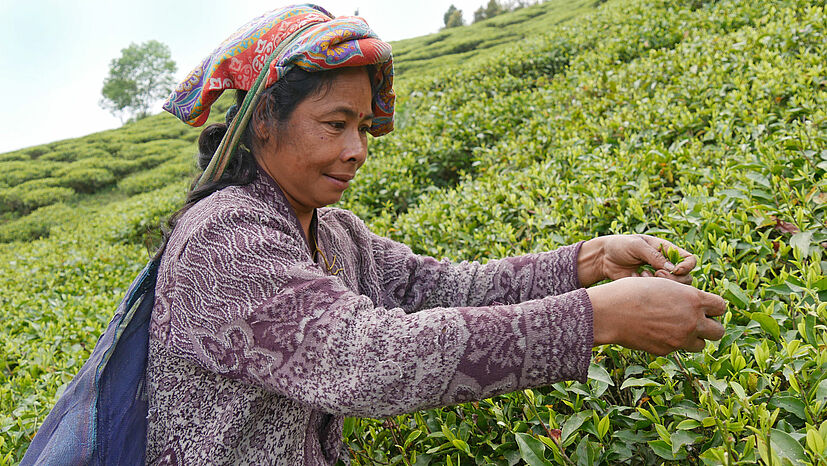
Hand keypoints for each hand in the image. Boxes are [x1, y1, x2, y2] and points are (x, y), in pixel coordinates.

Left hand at [578, 235, 696, 286]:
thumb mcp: (637, 246)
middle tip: (656, 273)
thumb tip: (672, 270)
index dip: (687, 266)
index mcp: (667, 250)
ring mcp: (658, 278)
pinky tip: (635, 278)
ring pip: (674, 289)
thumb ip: (654, 256)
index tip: (675, 270)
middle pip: (686, 278)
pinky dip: (648, 287)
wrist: (602, 258)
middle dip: (673, 279)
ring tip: (644, 274)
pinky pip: (657, 293)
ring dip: (661, 284)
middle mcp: (666, 265)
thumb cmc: (620, 246)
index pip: (690, 260)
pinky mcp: (648, 287)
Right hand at [587, 277, 725, 354]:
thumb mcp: (662, 284)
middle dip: (710, 327)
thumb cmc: (632, 292)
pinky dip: (671, 342)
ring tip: (676, 328)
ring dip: (692, 338)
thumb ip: (683, 295)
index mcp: (693, 299)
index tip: (704, 306)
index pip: (721, 307)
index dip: (713, 307)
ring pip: (700, 345)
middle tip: (695, 321)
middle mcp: (692, 321)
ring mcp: (680, 338)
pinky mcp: (667, 350)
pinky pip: (677, 348)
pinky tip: (655, 331)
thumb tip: (695, 305)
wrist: (610, 312)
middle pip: (719, 331)